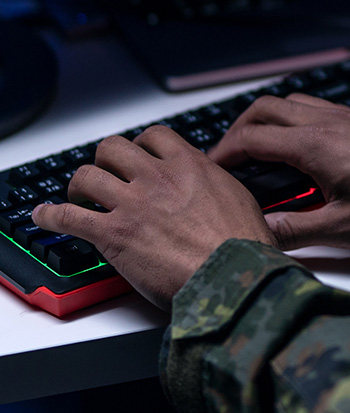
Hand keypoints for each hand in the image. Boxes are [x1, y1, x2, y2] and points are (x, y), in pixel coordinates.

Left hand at [32, 125, 275, 310]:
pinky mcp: (114, 235)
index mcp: (189, 165)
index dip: (140, 147)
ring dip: (78, 186)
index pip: (153, 137)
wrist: (233, 275)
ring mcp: (133, 204)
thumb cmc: (242, 244)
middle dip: (105, 161)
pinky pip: (69, 217)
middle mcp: (157, 177)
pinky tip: (44, 216)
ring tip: (77, 196)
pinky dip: (50, 214)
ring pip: (87, 176)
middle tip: (105, 175)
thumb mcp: (238, 197)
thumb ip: (214, 184)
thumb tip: (212, 185)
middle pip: (113, 148)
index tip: (137, 158)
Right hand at [207, 93, 349, 251]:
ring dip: (265, 121)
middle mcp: (324, 121)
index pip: (252, 139)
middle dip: (237, 130)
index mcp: (314, 145)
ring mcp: (342, 115)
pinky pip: (311, 106)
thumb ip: (296, 230)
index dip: (224, 153)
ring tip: (258, 152)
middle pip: (264, 108)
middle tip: (228, 158)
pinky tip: (297, 148)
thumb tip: (259, 231)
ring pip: (288, 102)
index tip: (210, 169)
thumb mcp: (345, 229)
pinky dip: (290, 119)